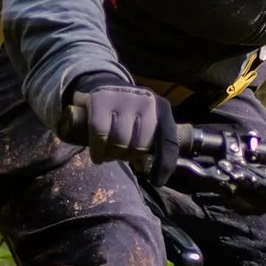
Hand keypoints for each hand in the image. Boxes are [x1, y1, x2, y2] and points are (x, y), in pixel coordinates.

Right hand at [59, 73, 178, 184]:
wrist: (104, 83)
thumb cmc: (127, 110)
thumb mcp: (144, 121)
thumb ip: (148, 142)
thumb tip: (143, 167)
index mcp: (162, 109)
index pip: (168, 142)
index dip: (164, 165)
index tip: (156, 181)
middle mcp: (146, 101)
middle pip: (139, 146)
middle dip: (128, 157)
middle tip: (119, 156)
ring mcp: (123, 98)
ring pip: (120, 142)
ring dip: (112, 156)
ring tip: (108, 155)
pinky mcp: (101, 99)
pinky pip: (100, 134)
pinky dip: (98, 150)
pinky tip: (97, 156)